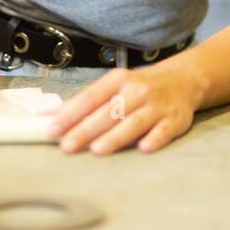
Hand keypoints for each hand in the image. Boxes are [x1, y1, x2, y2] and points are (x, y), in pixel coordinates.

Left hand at [46, 62, 206, 154]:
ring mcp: (157, 105)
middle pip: (109, 112)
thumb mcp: (112, 86)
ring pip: (134, 122)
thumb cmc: (138, 88)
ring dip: (116, 136)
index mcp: (118, 80)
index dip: (70, 114)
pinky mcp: (175, 119)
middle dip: (86, 129)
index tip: (52, 130)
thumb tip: (46, 115)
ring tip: (97, 150)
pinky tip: (144, 148)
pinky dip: (155, 138)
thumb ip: (84, 102)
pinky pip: (164, 130)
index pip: (90, 97)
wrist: (182, 80)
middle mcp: (137, 90)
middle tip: (67, 146)